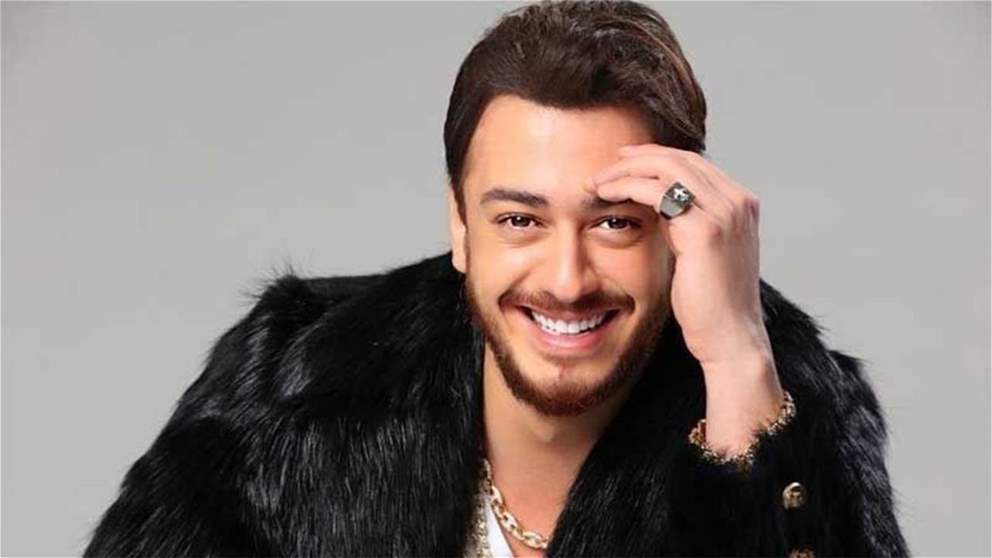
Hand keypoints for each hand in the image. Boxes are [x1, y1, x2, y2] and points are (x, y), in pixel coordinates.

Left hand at [585, 143, 783, 453]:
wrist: (729, 339)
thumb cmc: (711, 305)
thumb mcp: (702, 254)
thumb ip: (688, 224)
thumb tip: (659, 205)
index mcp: (741, 205)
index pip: (694, 163)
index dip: (656, 158)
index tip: (624, 163)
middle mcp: (738, 202)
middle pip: (680, 158)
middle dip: (638, 157)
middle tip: (605, 166)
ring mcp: (724, 213)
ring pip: (666, 168)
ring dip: (626, 170)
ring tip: (598, 181)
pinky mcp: (704, 230)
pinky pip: (657, 191)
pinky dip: (627, 186)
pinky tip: (606, 195)